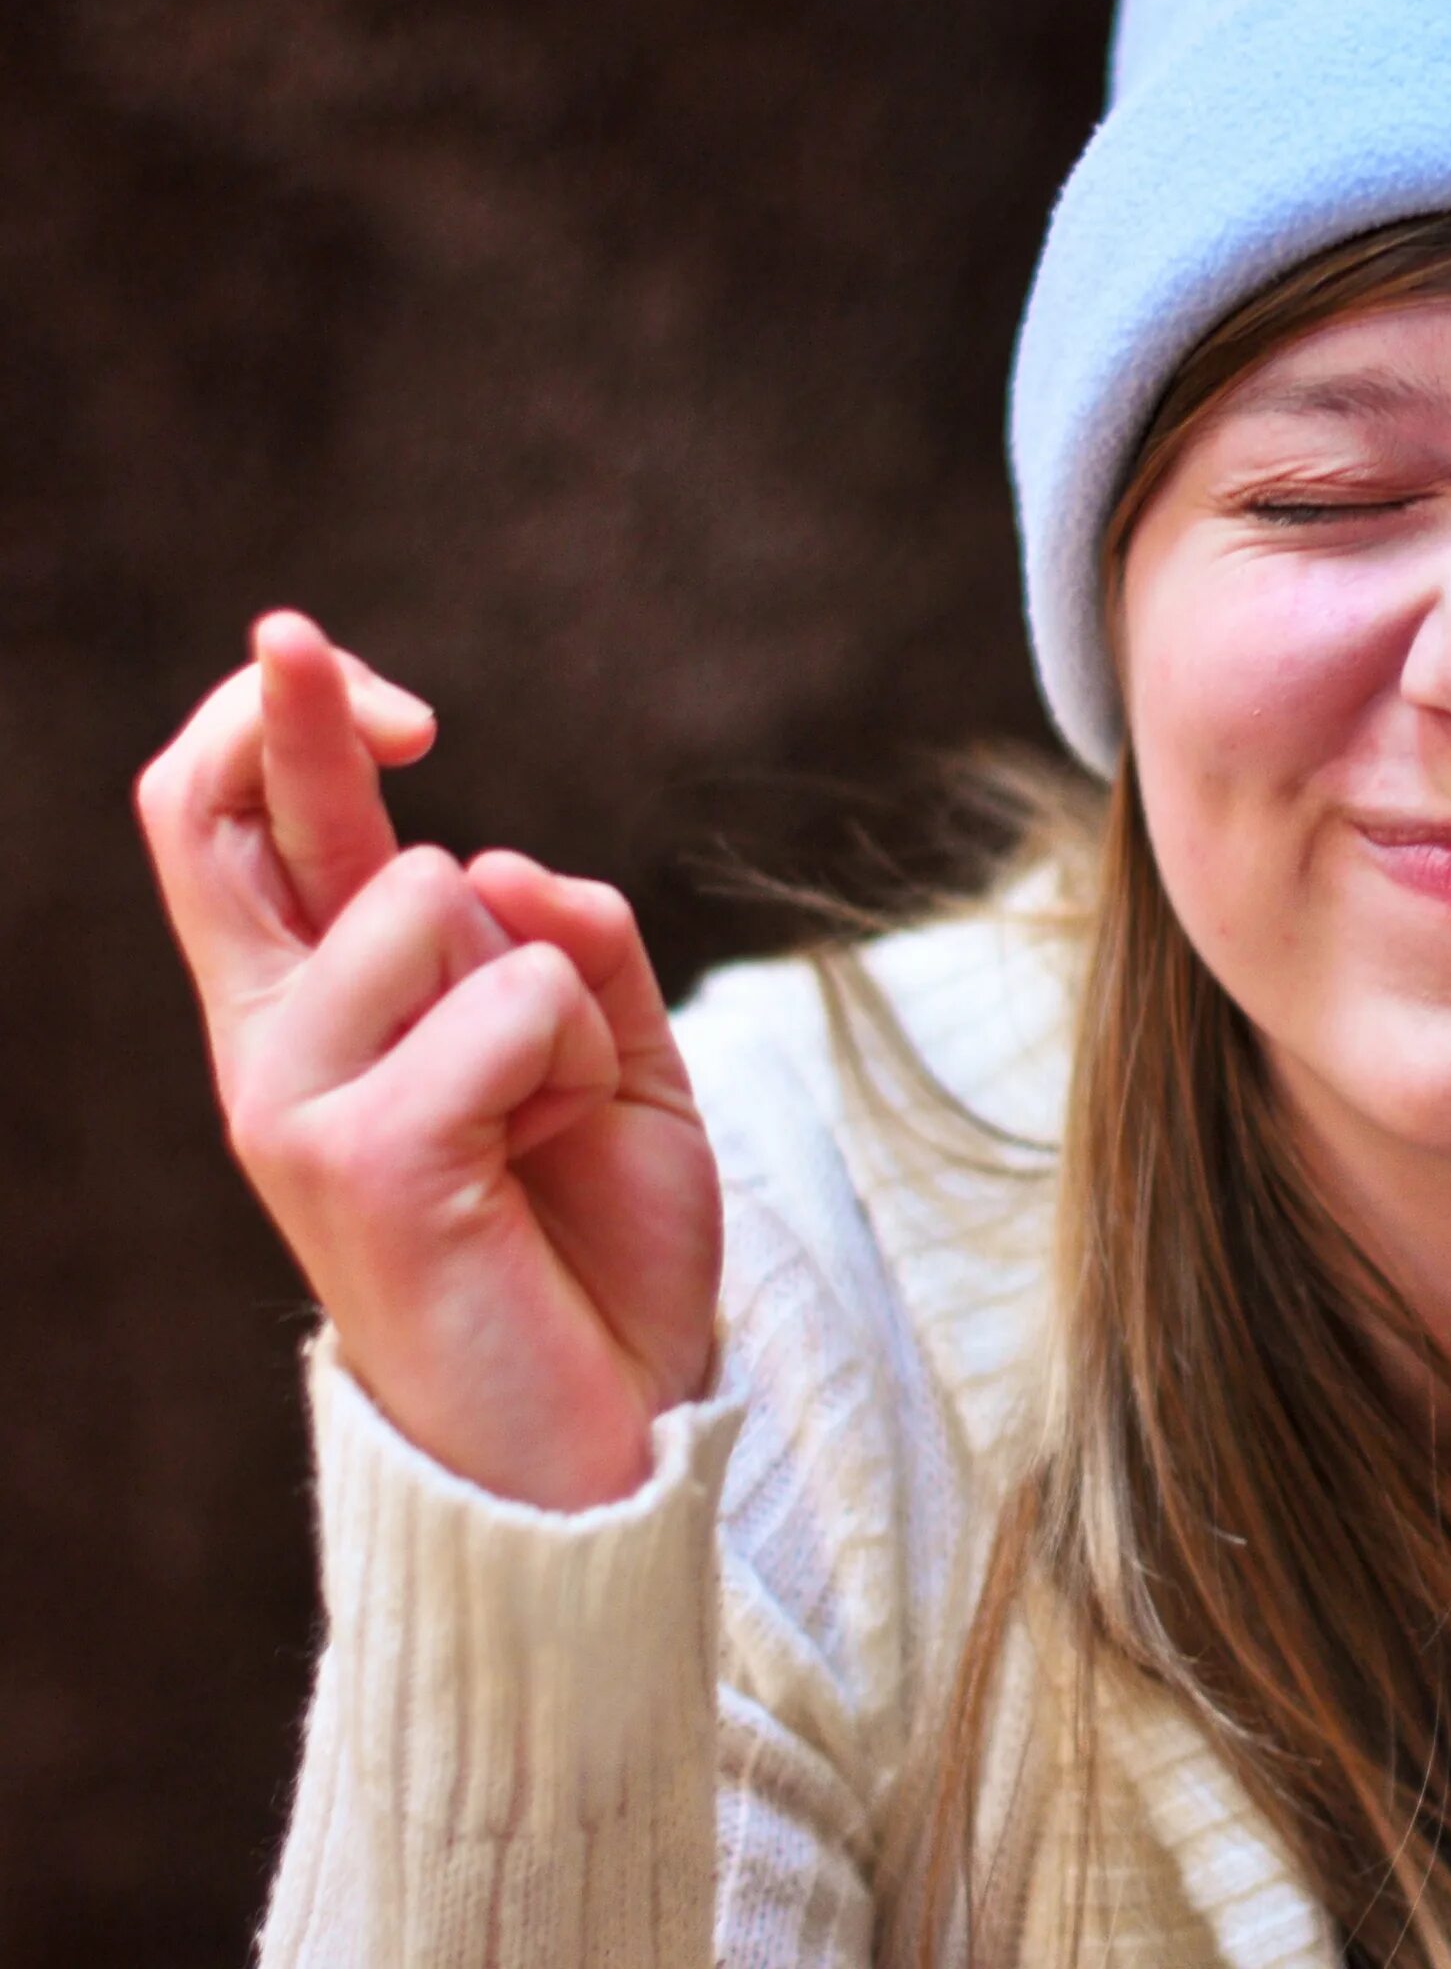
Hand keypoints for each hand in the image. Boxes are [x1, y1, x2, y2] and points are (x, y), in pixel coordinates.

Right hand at [136, 609, 722, 1506]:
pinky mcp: (356, 1159)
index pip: (238, 837)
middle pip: (222, 824)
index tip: (366, 682)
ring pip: (436, 900)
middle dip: (280, 712)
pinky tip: (548, 1146)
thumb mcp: (611, 1065)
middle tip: (302, 637)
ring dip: (548, 985)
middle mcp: (275, 1048)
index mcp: (322, 1018)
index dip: (277, 726)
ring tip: (549, 1116)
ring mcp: (293, 1102)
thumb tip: (503, 860)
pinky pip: (507, 997)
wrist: (611, 1429)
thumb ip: (572, 951)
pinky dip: (571, 1050)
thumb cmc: (594, 1248)